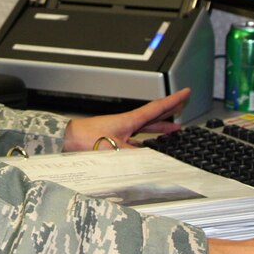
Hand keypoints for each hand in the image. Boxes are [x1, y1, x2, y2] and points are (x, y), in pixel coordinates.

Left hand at [62, 88, 189, 151]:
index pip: (157, 108)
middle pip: (154, 117)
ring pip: (146, 129)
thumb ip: (137, 157)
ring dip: (160, 130)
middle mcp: (127, 123)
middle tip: (183, 109)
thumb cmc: (88, 139)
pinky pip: (136, 140)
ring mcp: (121, 131)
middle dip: (170, 113)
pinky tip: (150, 150)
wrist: (68, 140)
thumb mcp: (118, 149)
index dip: (173, 100)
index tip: (186, 92)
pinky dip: (147, 143)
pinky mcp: (114, 141)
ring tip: (173, 133)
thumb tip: (155, 162)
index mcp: (130, 120)